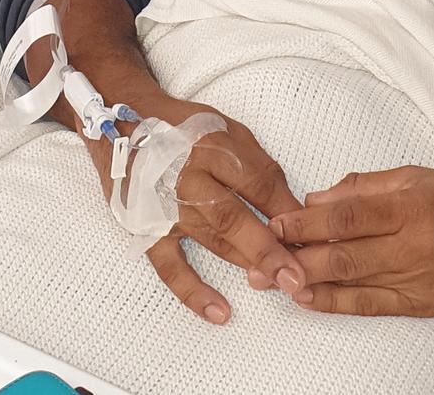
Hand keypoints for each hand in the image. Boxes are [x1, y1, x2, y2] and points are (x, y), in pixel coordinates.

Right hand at [83, 87, 306, 326]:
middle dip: (270, 250)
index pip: (258, 182)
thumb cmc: (181, 126)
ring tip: (276, 287)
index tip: (312, 237)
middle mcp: (188, 175)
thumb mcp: (226, 128)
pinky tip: (219, 311)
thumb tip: (289, 207)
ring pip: (212, 240)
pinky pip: (170, 266)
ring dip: (246, 265)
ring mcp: (166, 205)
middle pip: (235, 217)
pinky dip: (194, 291)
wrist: (121, 123)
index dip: (287, 212)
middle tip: (298, 278)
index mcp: (212, 145)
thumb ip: (257, 164)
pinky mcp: (147, 228)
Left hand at [261, 167, 433, 316]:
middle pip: (347, 253)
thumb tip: (317, 198)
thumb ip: (365, 187)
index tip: (277, 221)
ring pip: (355, 284)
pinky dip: (337, 304)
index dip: (309, 221)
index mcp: (414, 204)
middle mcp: (416, 245)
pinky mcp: (424, 305)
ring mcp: (420, 280)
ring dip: (310, 283)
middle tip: (261, 256)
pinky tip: (310, 299)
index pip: (350, 214)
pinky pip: (373, 307)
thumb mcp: (417, 175)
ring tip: (273, 282)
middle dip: (299, 255)